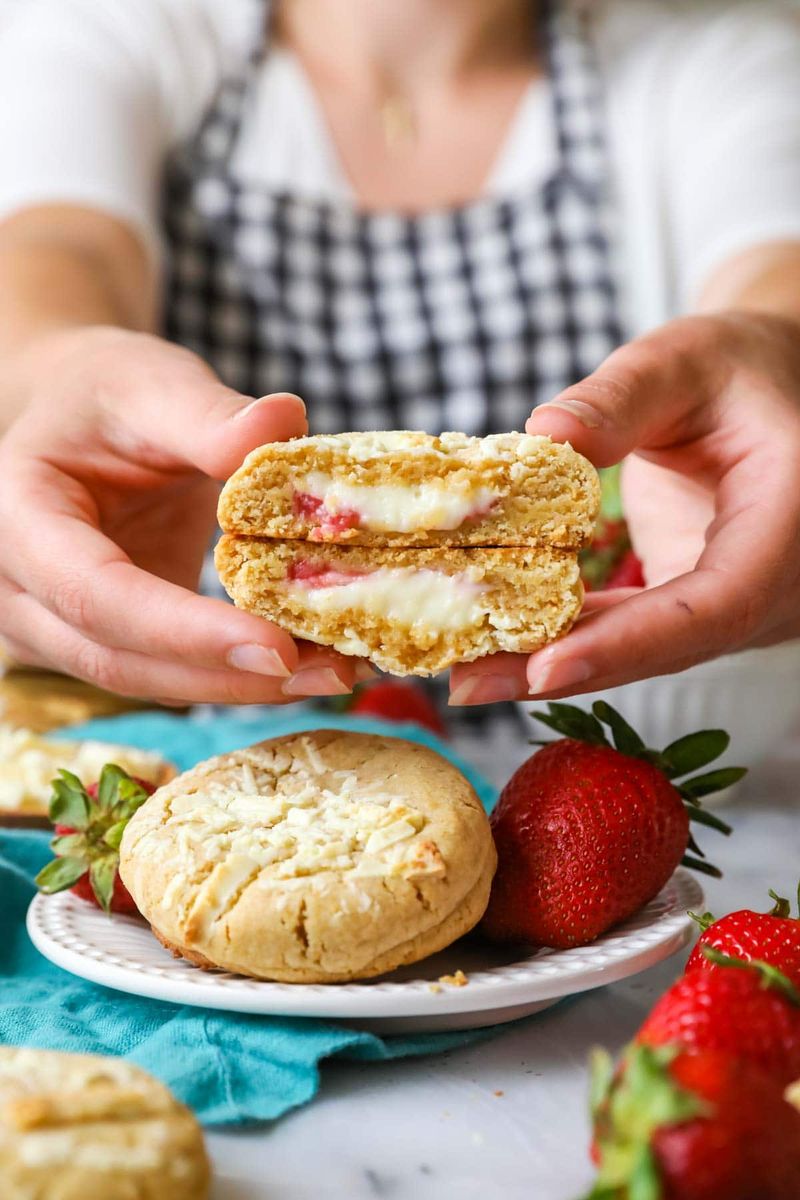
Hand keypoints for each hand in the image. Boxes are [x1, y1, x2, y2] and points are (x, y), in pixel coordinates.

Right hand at [0, 327, 363, 702]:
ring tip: (339, 672)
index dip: (186, 632)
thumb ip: (209, 414)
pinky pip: (170, 672)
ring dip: (244, 687)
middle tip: (335, 672)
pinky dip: (239, 673)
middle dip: (230, 678)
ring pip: (149, 682)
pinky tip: (311, 660)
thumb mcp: (152, 383)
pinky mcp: (105, 642)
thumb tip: (283, 424)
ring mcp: (56, 627)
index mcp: (19, 517)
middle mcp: (21, 589)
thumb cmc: (106, 394)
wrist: (80, 419)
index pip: (97, 595)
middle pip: (122, 661)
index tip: (278, 649)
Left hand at [450, 312, 799, 704]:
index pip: (717, 602)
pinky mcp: (703, 608)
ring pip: (651, 651)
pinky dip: (572, 640)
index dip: (631, 641)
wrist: (761, 389)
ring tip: (468, 674)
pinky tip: (501, 646)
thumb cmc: (730, 367)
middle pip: (673, 645)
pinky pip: (639, 634)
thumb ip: (620, 398)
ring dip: (557, 665)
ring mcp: (743, 603)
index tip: (545, 665)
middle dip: (569, 668)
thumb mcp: (680, 362)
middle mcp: (779, 580)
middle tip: (469, 681)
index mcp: (790, 519)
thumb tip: (542, 433)